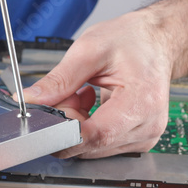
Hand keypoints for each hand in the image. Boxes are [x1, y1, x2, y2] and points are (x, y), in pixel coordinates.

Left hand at [23, 11, 175, 157]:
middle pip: (90, 143)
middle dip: (67, 121)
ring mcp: (144, 137)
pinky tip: (90, 103)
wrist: (156, 41)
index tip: (45, 113)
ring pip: (92, 146)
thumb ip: (59, 79)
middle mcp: (147, 127)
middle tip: (66, 92)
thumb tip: (31, 100)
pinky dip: (87, 125)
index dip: (63, 129)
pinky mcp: (137, 139)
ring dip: (76, 123)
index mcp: (141, 103)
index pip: (95, 136)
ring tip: (82, 93)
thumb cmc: (133, 41)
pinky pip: (100, 143)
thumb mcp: (90, 49)